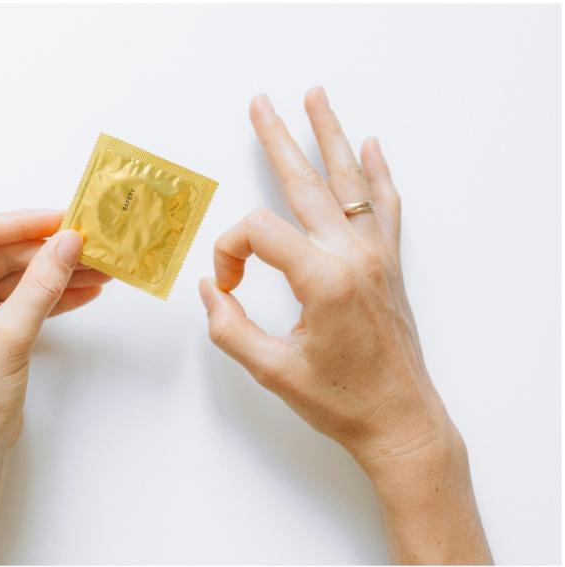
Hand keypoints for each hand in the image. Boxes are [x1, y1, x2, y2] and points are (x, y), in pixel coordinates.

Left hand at [0, 209, 108, 563]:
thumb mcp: (9, 334)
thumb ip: (42, 283)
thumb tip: (70, 241)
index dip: (25, 223)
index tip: (66, 218)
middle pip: (2, 253)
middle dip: (49, 251)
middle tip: (93, 244)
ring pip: (17, 276)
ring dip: (57, 273)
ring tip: (100, 268)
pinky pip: (22, 299)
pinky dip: (52, 296)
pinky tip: (85, 290)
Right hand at [200, 88, 490, 563]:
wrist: (400, 421)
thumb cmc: (341, 401)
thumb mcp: (272, 370)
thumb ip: (229, 327)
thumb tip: (212, 290)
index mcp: (324, 279)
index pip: (259, 233)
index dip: (230, 252)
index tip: (227, 286)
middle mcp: (354, 256)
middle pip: (307, 182)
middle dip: (278, 140)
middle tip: (261, 105)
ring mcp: (376, 256)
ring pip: (349, 182)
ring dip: (330, 136)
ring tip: (316, 98)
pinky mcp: (389, 265)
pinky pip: (384, 206)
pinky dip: (377, 174)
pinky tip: (372, 147)